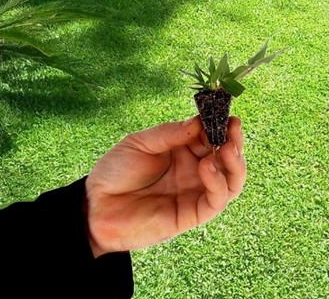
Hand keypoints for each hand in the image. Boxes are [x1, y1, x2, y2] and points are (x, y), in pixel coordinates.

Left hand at [85, 115, 245, 256]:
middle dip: (234, 141)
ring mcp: (195, 192)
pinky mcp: (191, 214)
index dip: (222, 124)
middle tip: (232, 128)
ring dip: (234, 163)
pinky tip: (206, 167)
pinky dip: (218, 183)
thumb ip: (170, 133)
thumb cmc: (116, 170)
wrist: (94, 206)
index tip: (227, 113)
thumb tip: (200, 121)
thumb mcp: (140, 142)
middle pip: (227, 156)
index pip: (212, 135)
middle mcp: (194, 169)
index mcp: (184, 149)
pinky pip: (215, 201)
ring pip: (231, 181)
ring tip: (225, 148)